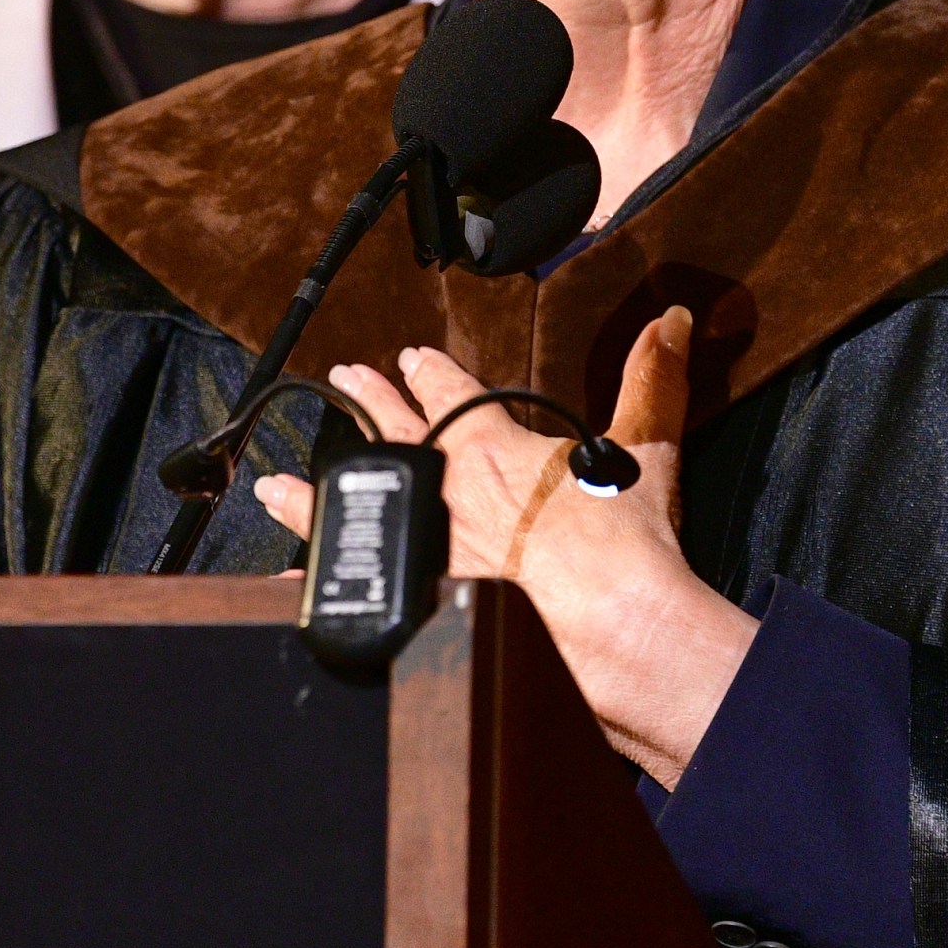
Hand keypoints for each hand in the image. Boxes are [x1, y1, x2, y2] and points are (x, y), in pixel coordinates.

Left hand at [254, 307, 754, 787]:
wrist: (613, 627)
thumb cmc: (627, 545)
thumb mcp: (646, 449)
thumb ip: (652, 380)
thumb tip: (671, 319)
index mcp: (494, 449)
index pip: (456, 395)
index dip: (431, 373)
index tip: (412, 358)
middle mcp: (446, 491)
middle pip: (393, 437)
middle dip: (367, 405)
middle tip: (343, 382)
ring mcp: (422, 547)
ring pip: (353, 508)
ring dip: (312, 493)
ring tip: (275, 483)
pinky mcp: (416, 600)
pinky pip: (351, 588)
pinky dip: (315, 586)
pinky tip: (288, 586)